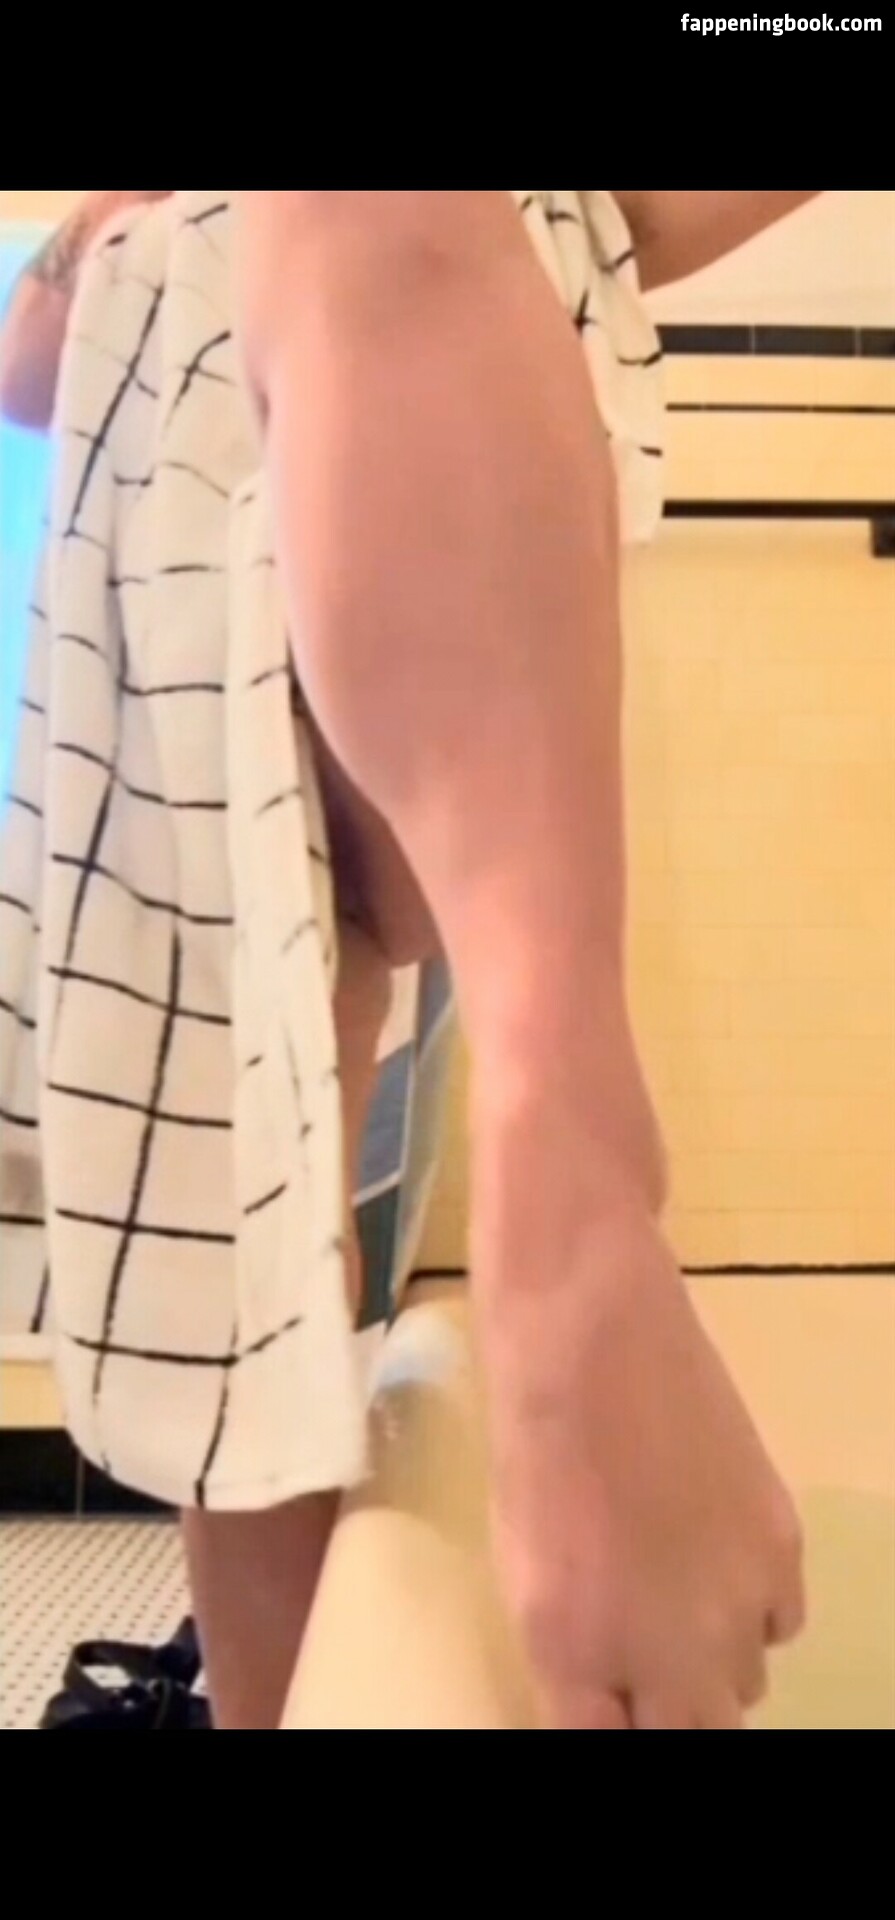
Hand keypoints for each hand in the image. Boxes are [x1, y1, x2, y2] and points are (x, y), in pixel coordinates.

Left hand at [487, 1195, 805, 1729]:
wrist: (590, 1339)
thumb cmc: (530, 1447)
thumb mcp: (523, 1572)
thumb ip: (571, 1659)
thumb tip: (605, 1703)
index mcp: (577, 1657)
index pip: (611, 1747)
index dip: (614, 1729)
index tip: (612, 1705)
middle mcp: (670, 1651)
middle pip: (697, 1735)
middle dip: (669, 1717)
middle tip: (643, 1675)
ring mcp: (738, 1603)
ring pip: (742, 1686)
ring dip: (709, 1668)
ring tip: (671, 1602)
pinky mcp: (782, 1548)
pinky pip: (780, 1624)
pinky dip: (753, 1613)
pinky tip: (712, 1561)